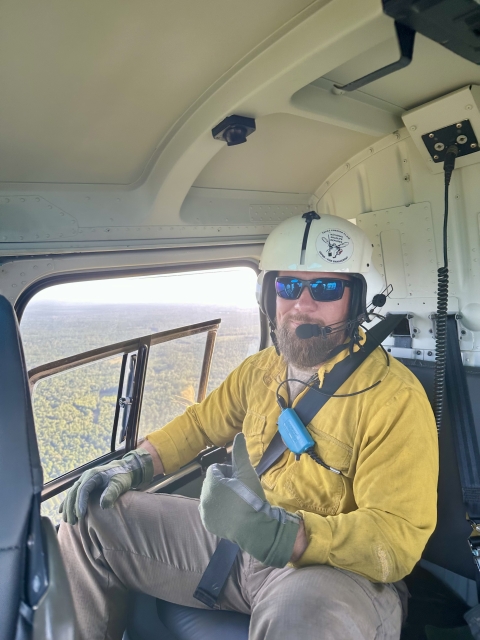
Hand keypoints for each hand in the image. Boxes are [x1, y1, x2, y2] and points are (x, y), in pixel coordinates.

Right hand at [59, 449, 153, 524]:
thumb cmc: (122, 477)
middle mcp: (86, 476)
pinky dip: (67, 502)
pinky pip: (73, 494)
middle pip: (74, 493)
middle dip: (71, 508)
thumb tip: (103, 506)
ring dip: (68, 507)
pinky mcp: (85, 484)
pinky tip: (61, 511)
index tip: (80, 516)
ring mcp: (84, 480)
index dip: (80, 503)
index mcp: (93, 475)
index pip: (83, 490)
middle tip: (72, 522)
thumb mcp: (119, 484)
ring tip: (68, 521)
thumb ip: (111, 494)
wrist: (124, 469)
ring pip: (71, 494)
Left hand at [199, 433, 300, 567]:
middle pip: (212, 483)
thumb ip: (240, 453)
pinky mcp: (207, 524)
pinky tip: (230, 512)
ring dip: (220, 496)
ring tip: (236, 502)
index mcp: (210, 483)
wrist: (254, 527)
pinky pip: (210, 511)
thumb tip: (238, 434)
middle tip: (239, 491)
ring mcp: (204, 512)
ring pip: (211, 496)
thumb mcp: (246, 472)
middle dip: (223, 483)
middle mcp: (202, 497)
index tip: (239, 479)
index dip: (229, 472)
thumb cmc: (250, 497)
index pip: (215, 469)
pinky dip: (217, 509)